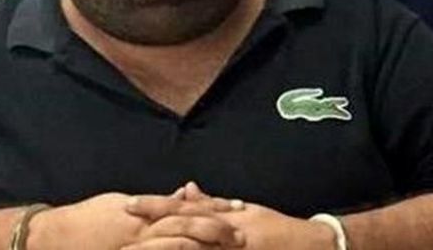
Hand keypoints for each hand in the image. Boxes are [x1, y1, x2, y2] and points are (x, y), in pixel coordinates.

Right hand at [26, 191, 242, 249]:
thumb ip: (156, 203)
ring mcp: (137, 244)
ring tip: (229, 248)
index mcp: (146, 209)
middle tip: (242, 233)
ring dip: (204, 244)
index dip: (214, 206)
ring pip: (178, 242)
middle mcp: (144, 225)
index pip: (187, 205)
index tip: (238, 207)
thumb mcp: (124, 204)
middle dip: (217, 227)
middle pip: (188, 223)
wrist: (58, 237)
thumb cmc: (90, 219)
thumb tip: (184, 193)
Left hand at [128, 183, 335, 249]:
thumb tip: (186, 188)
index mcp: (222, 219)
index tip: (128, 203)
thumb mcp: (245, 211)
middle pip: (179, 233)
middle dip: (150, 233)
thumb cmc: (274, 228)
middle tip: (122, 233)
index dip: (154, 207)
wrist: (310, 246)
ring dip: (165, 249)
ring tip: (137, 249)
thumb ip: (212, 203)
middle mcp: (223, 236)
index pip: (180, 211)